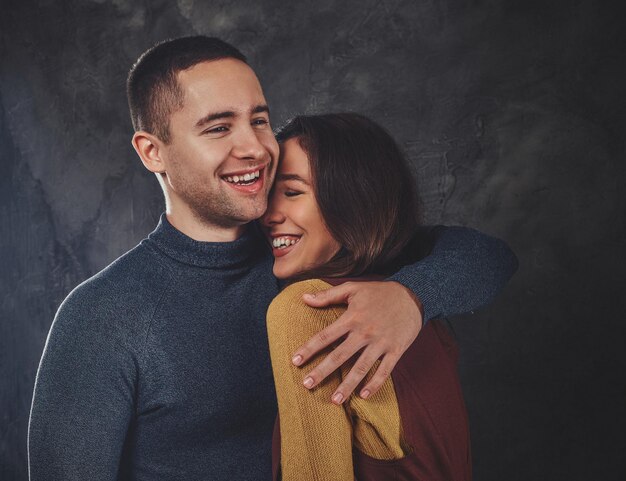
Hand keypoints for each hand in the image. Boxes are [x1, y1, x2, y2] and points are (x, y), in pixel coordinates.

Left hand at [293, 281, 422, 403]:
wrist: (413, 295)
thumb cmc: (379, 292)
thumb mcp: (353, 288)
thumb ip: (328, 295)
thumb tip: (304, 298)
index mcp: (352, 317)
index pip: (326, 336)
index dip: (309, 349)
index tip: (295, 361)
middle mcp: (364, 332)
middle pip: (340, 356)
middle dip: (322, 371)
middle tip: (307, 385)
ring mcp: (380, 343)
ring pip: (361, 368)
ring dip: (347, 385)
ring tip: (335, 400)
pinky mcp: (395, 350)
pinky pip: (385, 371)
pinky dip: (375, 384)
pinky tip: (364, 396)